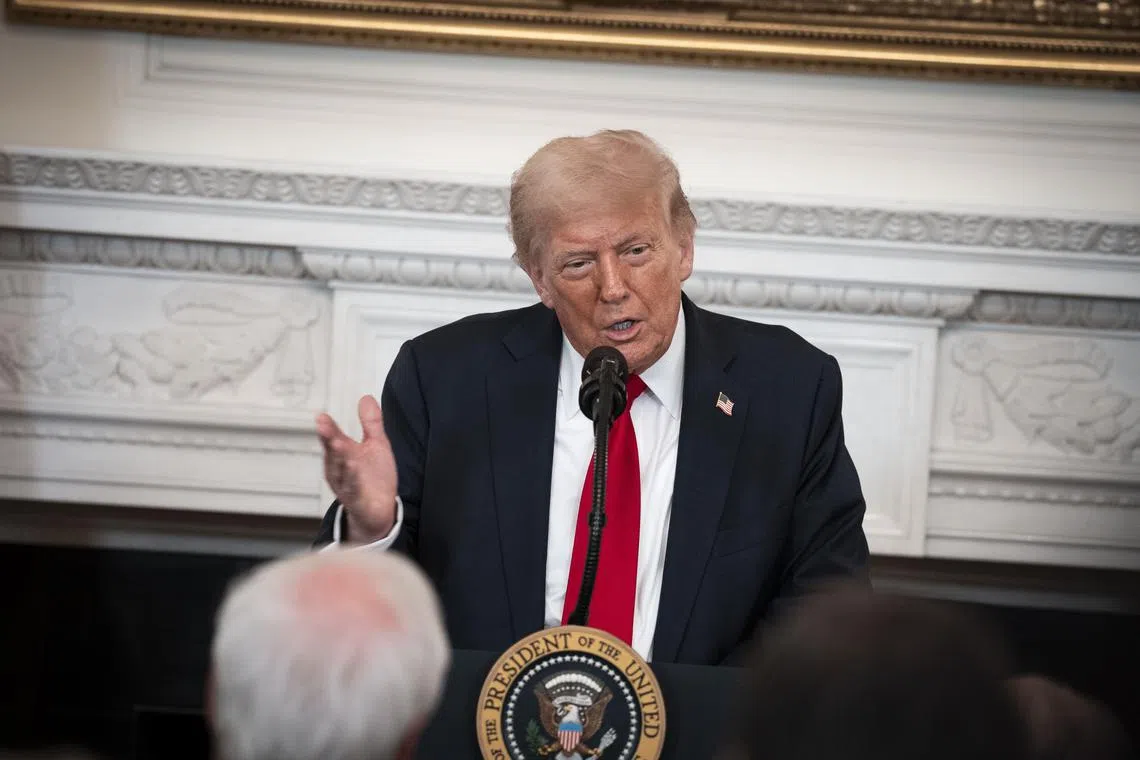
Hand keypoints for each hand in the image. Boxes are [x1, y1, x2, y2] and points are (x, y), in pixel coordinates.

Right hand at [316, 395, 397, 544]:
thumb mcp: (376, 445)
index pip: (332, 439)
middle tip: (324, 426)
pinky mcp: (356, 501)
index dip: (327, 429)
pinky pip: (353, 490)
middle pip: (333, 453)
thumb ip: (371, 423)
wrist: (379, 509)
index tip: (321, 416)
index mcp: (342, 455)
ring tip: (339, 445)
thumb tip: (366, 398)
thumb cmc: (374, 477)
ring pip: (341, 471)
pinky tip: (354, 469)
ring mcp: (346, 486)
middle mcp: (339, 470)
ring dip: (340, 459)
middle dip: (329, 440)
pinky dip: (353, 480)